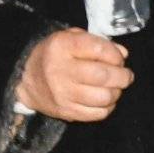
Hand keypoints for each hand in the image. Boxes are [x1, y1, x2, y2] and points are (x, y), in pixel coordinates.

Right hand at [14, 29, 133, 122]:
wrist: (28, 81)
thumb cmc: (54, 55)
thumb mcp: (69, 38)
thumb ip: (96, 41)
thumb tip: (123, 53)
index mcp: (61, 46)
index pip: (98, 49)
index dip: (115, 54)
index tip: (119, 58)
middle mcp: (60, 70)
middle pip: (103, 75)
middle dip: (122, 76)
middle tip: (126, 75)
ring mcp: (63, 94)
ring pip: (104, 97)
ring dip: (117, 92)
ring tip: (115, 87)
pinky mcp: (67, 112)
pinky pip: (98, 114)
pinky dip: (108, 107)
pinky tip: (105, 99)